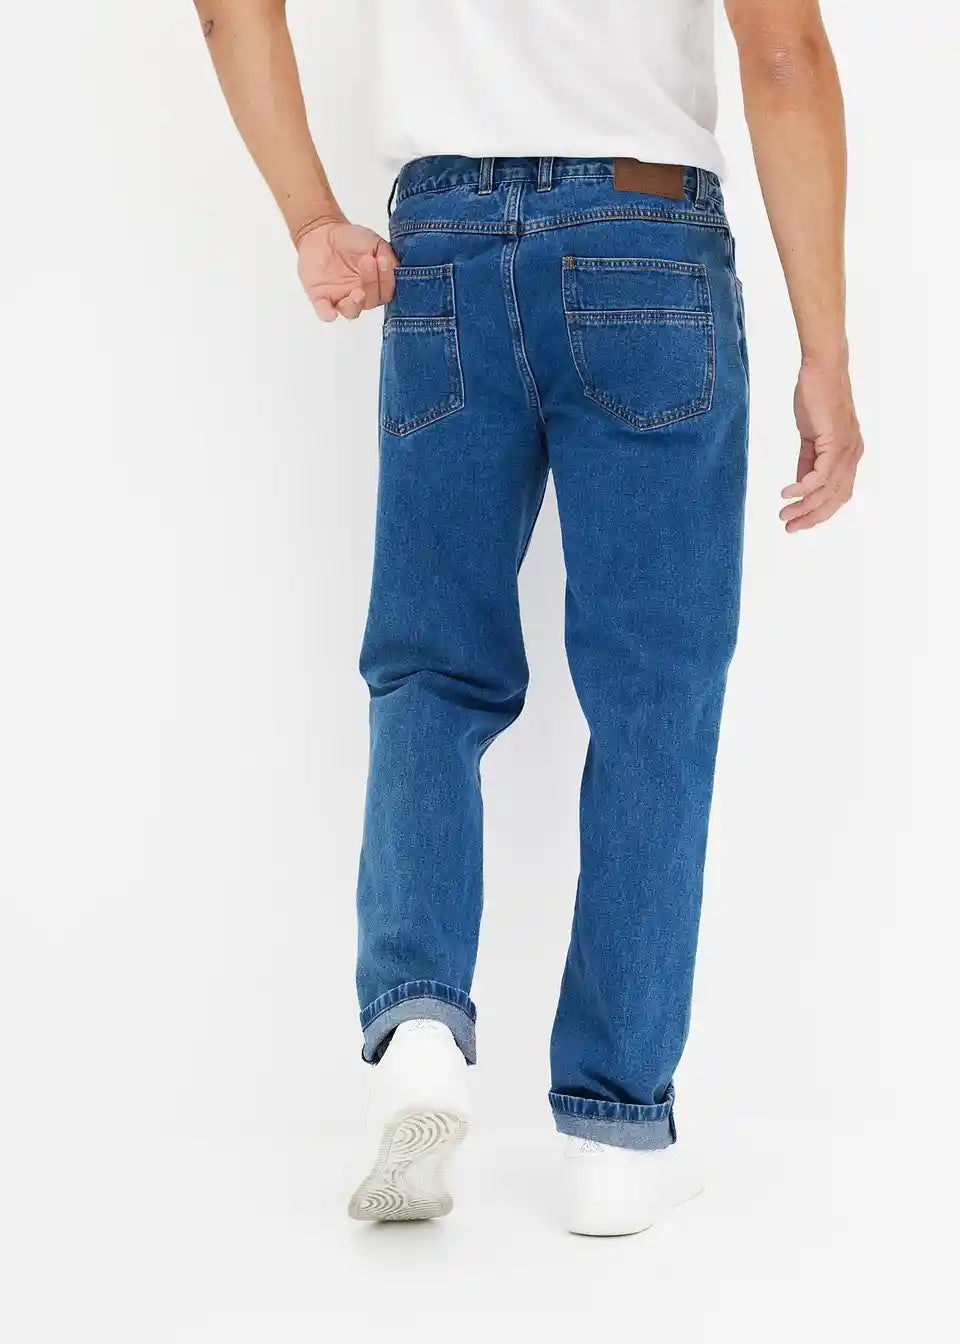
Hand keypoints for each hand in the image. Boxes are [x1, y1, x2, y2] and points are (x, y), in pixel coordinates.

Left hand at [296, 219, 396, 321]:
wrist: (323, 232)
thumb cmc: (351, 239)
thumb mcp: (375, 242)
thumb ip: (388, 255)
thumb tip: (396, 269)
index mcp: (376, 285)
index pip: (386, 292)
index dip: (386, 280)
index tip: (382, 260)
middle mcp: (360, 296)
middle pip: (371, 302)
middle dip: (371, 284)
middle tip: (367, 261)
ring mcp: (340, 298)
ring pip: (351, 312)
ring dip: (355, 304)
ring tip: (358, 292)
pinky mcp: (321, 298)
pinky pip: (324, 312)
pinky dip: (328, 314)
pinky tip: (331, 313)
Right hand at [780, 361, 863, 532]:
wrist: (822, 370)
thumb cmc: (816, 397)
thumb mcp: (811, 437)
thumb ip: (808, 462)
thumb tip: (801, 485)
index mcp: (848, 455)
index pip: (838, 494)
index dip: (819, 512)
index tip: (799, 522)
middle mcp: (852, 455)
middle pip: (835, 498)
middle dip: (812, 517)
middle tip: (789, 527)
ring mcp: (846, 449)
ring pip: (828, 491)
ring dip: (804, 507)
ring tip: (785, 515)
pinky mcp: (835, 442)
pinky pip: (821, 475)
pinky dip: (804, 488)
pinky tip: (788, 493)